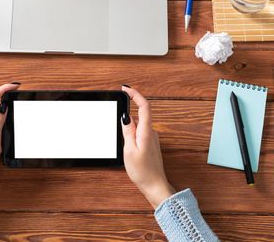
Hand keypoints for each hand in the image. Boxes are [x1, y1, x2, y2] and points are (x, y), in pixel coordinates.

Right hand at [121, 85, 175, 208]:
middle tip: (119, 125)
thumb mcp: (129, 150)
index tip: (125, 88)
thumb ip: (127, 131)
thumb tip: (125, 116)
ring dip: (129, 127)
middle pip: (140, 113)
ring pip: (138, 124)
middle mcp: (151, 132)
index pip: (144, 106)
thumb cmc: (142, 171)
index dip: (135, 94)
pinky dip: (132, 134)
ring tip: (125, 146)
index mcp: (146, 132)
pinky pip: (140, 132)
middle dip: (127, 114)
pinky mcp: (150, 143)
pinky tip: (128, 147)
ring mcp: (152, 137)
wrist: (155, 185)